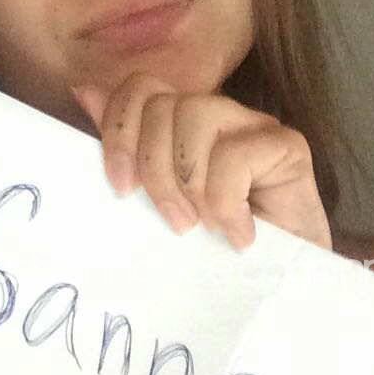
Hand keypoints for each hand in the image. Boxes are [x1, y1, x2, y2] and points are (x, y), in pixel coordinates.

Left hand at [70, 71, 333, 252]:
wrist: (283, 286)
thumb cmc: (217, 252)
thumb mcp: (161, 201)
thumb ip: (130, 147)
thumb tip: (85, 91)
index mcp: (183, 123)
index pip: (141, 88)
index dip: (121, 130)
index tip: (121, 188)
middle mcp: (219, 115)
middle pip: (164, 105)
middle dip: (155, 168)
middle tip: (174, 221)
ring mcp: (255, 126)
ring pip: (197, 116)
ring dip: (190, 182)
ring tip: (202, 226)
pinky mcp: (288, 146)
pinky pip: (235, 155)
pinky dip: (226, 203)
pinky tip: (238, 233)